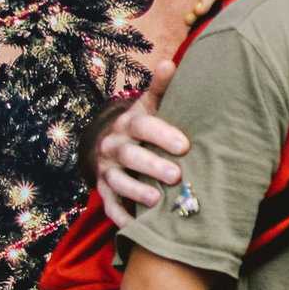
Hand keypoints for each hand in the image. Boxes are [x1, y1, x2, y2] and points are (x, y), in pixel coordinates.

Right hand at [95, 61, 190, 228]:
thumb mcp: (149, 105)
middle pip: (129, 156)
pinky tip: (135, 226)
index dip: (161, 134)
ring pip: (118, 182)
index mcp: (128, 124)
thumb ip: (161, 88)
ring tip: (159, 202)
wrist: (109, 142)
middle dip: (151, 166)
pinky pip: (109, 205)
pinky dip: (121, 216)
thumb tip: (170, 63)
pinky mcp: (104, 190)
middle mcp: (113, 146)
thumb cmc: (143, 124)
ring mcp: (106, 169)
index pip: (142, 126)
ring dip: (137, 192)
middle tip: (176, 176)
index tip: (184, 145)